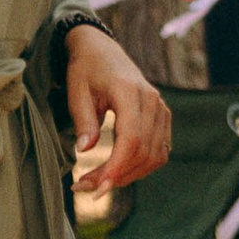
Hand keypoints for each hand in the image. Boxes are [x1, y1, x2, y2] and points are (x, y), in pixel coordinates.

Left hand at [66, 26, 172, 187]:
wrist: (101, 50)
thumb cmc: (86, 69)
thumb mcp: (76, 91)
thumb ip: (83, 120)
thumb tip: (85, 150)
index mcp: (130, 92)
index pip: (131, 139)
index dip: (116, 167)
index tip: (96, 187)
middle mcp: (152, 101)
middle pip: (143, 152)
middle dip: (117, 176)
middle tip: (86, 187)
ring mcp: (161, 110)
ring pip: (155, 156)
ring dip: (129, 175)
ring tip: (99, 181)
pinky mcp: (162, 118)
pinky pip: (159, 151)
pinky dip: (141, 167)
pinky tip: (118, 171)